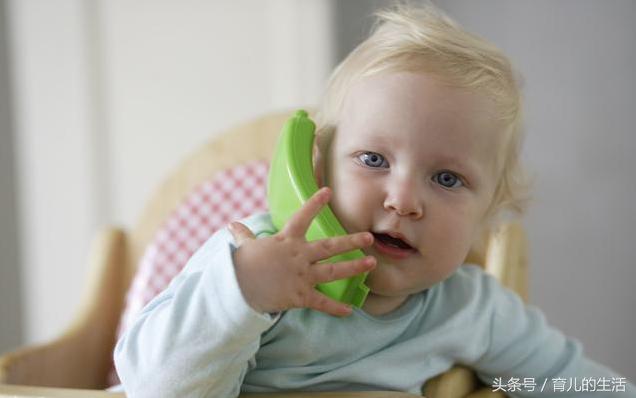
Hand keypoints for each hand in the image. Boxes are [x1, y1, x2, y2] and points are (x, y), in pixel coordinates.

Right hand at [229, 187, 375, 316]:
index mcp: (286, 241)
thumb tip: (232, 225)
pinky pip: (322, 302)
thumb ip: (244, 236)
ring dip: (354, 267)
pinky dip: (336, 309)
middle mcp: (299, 256)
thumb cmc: (240, 267)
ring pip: (334, 271)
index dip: (315, 203)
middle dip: (351, 241)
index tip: (328, 191)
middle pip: (330, 246)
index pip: (302, 217)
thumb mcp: (244, 248)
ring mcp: (302, 276)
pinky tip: (350, 311)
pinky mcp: (300, 296)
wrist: (237, 290)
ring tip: (372, 263)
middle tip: (369, 237)